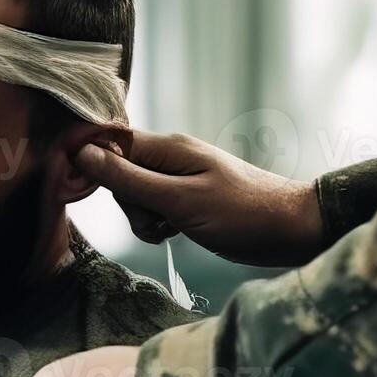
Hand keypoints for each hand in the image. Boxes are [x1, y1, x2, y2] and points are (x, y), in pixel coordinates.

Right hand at [73, 130, 325, 267]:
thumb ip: (131, 179)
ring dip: (144, 218)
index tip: (92, 194)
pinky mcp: (188, 199)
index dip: (93, 166)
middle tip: (158, 220)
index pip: (110, 143)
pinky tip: (178, 233)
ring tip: (172, 228)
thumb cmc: (243, 214)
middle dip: (128, 203)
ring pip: (136, 195)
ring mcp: (180, 178)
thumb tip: (83, 155)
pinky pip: (156, 208)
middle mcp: (171, 157)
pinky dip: (159, 224)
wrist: (293, 231)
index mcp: (168, 147)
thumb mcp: (180, 201)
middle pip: (120, 173)